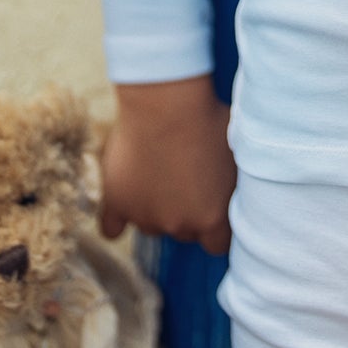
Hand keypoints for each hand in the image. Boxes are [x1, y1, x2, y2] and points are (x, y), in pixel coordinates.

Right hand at [99, 75, 235, 254]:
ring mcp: (145, 217)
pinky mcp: (117, 203)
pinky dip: (117, 219)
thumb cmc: (207, 121)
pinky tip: (124, 205)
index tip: (213, 203)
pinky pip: (111, 227)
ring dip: (155, 206)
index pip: (217, 243)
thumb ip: (232, 184)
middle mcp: (179, 225)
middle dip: (185, 211)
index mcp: (213, 218)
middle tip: (185, 177)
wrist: (166, 104)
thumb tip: (235, 189)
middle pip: (184, 232)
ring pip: (151, 225)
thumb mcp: (235, 154)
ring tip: (158, 170)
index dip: (215, 223)